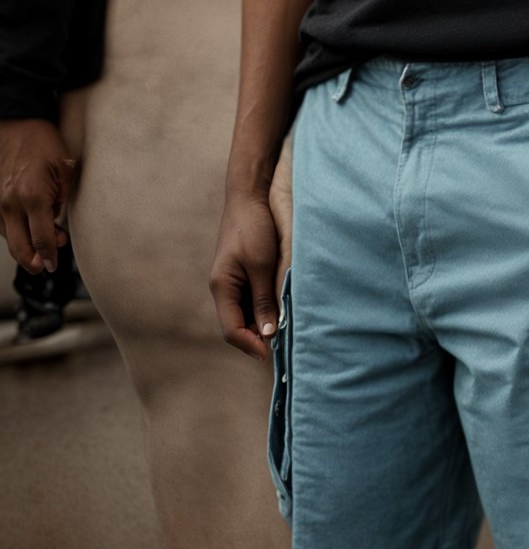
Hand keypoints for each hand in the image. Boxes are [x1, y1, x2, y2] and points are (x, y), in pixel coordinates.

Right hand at [0, 120, 76, 270]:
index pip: (41, 239)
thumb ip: (61, 199)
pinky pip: (3, 227)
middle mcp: (11, 204)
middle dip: (33, 261)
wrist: (18, 125)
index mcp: (32, 197)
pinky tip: (30, 229)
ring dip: (26, 247)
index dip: (49, 256)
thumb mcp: (65, 169)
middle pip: (20, 247)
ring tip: (48, 240)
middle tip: (45, 265)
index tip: (53, 265)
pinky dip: (16, 234)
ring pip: (9, 239)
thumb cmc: (45, 143)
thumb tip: (56, 224)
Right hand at [210, 192, 281, 361]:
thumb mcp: (262, 264)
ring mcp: (233, 281)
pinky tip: (282, 308)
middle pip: (237, 325)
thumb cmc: (254, 227)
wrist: (249, 196)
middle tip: (283, 344)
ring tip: (286, 328)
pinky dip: (265, 308)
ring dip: (262, 323)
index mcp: (222, 287)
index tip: (271, 353)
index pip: (231, 330)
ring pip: (246, 314)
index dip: (250, 344)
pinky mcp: (243, 274)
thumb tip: (267, 334)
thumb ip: (263, 299)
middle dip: (257, 337)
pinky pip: (252, 300)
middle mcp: (224, 288)